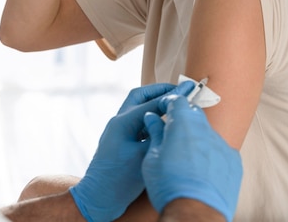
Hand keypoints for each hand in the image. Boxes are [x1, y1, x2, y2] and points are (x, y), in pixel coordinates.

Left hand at [70, 82, 193, 221]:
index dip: (172, 95)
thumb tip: (174, 122)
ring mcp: (119, 131)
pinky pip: (139, 122)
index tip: (190, 89)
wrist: (97, 198)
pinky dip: (153, 118)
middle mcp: (119, 122)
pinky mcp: (122, 141)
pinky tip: (166, 123)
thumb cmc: (117, 180)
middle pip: (140, 96)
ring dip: (156, 103)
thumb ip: (157, 136)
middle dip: (160, 91)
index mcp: (123, 122)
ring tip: (175, 103)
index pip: (151, 102)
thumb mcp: (143, 157)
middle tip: (180, 89)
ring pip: (139, 108)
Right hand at [142, 95, 242, 221]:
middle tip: (171, 134)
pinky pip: (220, 150)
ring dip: (196, 138)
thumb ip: (155, 133)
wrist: (195, 213)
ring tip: (185, 158)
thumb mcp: (152, 157)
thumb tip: (152, 118)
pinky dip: (210, 154)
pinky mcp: (233, 161)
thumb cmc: (169, 185)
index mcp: (183, 124)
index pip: (177, 100)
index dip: (168, 103)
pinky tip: (200, 170)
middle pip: (194, 114)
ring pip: (207, 133)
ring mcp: (222, 145)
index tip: (162, 109)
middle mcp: (205, 129)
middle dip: (182, 119)